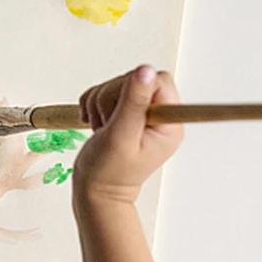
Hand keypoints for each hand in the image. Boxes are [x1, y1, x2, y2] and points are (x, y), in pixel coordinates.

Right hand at [73, 65, 182, 205]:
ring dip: (101, 104)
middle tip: (109, 125)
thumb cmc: (109, 173)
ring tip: (103, 129)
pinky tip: (97, 124)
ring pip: (118, 83)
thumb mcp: (121, 136)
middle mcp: (158, 116)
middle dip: (113, 98)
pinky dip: (93, 104)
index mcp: (169, 124)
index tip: (124, 113)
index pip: (159, 81)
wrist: (96, 190)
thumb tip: (146, 71)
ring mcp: (141, 113)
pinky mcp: (124, 110)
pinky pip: (105, 90)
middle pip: (136, 78)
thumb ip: (134, 103)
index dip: (136, 90)